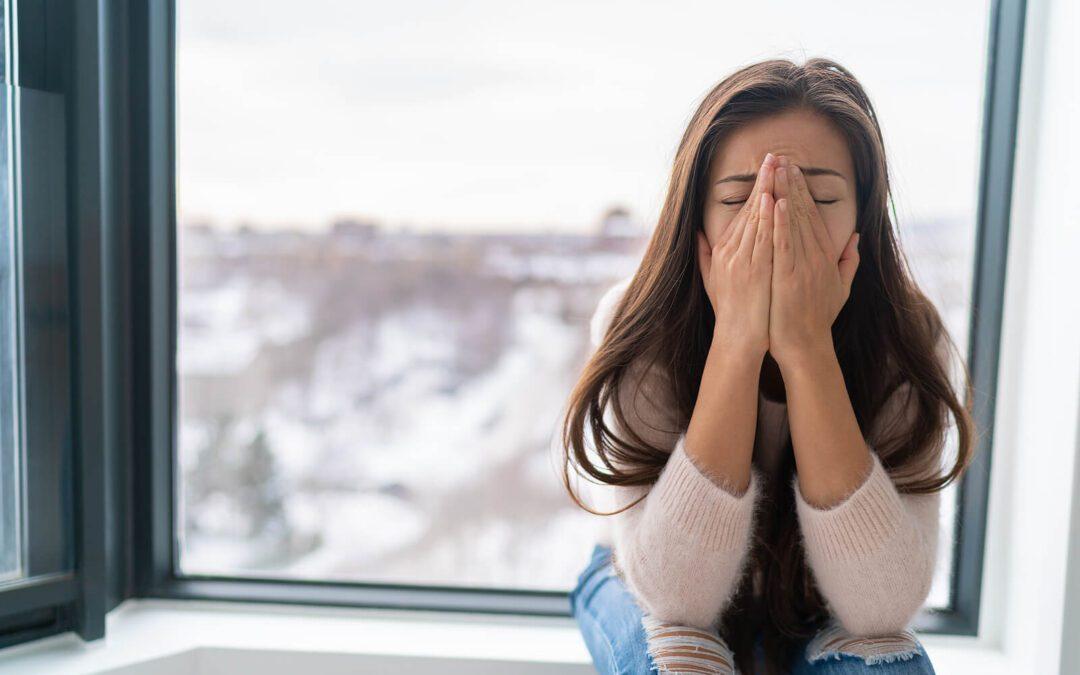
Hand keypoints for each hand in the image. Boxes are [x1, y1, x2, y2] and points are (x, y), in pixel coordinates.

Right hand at [697, 153, 776, 356]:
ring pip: (756, 218)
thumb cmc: (731, 312)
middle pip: (749, 209)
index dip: (755, 189)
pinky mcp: (754, 271)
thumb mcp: (712, 281)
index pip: (742, 214)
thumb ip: (705, 255)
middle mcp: (730, 252)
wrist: (738, 339)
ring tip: (777, 167)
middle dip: (762, 181)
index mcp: (723, 252)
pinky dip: (768, 218)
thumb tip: (698, 234)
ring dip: (767, 191)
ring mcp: (742, 261)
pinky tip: (774, 199)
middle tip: (772, 156)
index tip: (766, 169)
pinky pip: (763, 239)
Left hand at [769, 158, 859, 368]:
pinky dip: (781, 223)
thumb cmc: (817, 319)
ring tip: (778, 170)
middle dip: (793, 184)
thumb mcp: (839, 288)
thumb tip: (856, 238)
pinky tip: (778, 202)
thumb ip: (848, 262)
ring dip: (786, 194)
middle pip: (804, 213)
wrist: (805, 346)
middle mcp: (816, 257)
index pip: (813, 217)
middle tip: (782, 158)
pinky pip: (784, 244)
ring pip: (794, 223)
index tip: (794, 171)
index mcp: (825, 257)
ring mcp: (803, 266)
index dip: (804, 192)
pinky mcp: (790, 277)